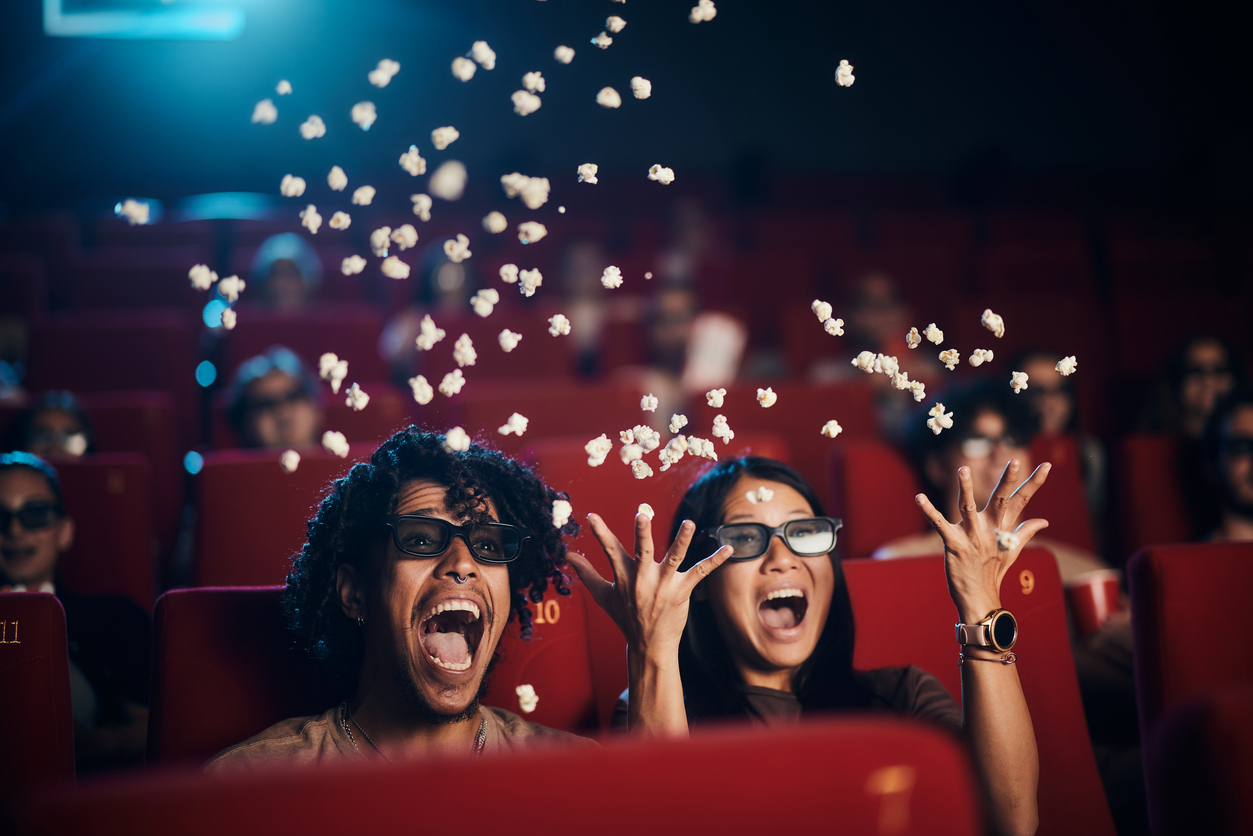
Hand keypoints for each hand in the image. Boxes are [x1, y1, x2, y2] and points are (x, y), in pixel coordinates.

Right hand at [565, 512, 731, 657]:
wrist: (648, 644)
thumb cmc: (625, 617)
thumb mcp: (603, 596)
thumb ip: (586, 574)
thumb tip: (566, 556)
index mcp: (624, 577)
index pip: (610, 551)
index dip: (601, 533)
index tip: (592, 516)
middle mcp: (643, 579)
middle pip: (642, 552)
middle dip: (642, 533)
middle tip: (642, 514)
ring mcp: (664, 585)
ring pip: (674, 559)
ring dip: (681, 541)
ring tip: (689, 523)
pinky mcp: (683, 591)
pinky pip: (701, 572)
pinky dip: (716, 560)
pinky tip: (729, 548)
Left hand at [916, 460, 1050, 623]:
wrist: (979, 599)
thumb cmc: (993, 572)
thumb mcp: (1011, 551)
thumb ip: (1025, 532)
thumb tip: (1044, 521)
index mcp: (1003, 528)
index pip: (1022, 501)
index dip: (1034, 483)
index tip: (1047, 465)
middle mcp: (990, 530)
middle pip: (1001, 500)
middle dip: (1007, 480)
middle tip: (1015, 461)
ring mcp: (972, 537)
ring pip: (969, 508)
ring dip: (966, 488)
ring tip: (963, 469)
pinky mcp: (954, 544)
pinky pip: (939, 524)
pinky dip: (928, 511)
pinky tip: (919, 498)